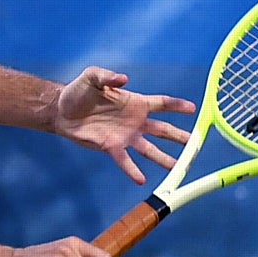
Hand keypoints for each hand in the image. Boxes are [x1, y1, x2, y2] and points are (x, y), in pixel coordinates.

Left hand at [55, 66, 195, 183]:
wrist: (61, 110)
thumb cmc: (78, 91)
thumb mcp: (92, 77)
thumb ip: (107, 76)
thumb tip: (123, 79)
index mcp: (135, 103)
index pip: (161, 104)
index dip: (177, 105)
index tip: (194, 109)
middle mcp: (134, 121)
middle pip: (162, 129)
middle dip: (179, 136)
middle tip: (195, 143)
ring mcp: (125, 136)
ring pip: (149, 149)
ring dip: (163, 158)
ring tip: (177, 168)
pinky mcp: (111, 147)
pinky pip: (125, 160)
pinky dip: (133, 170)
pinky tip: (141, 179)